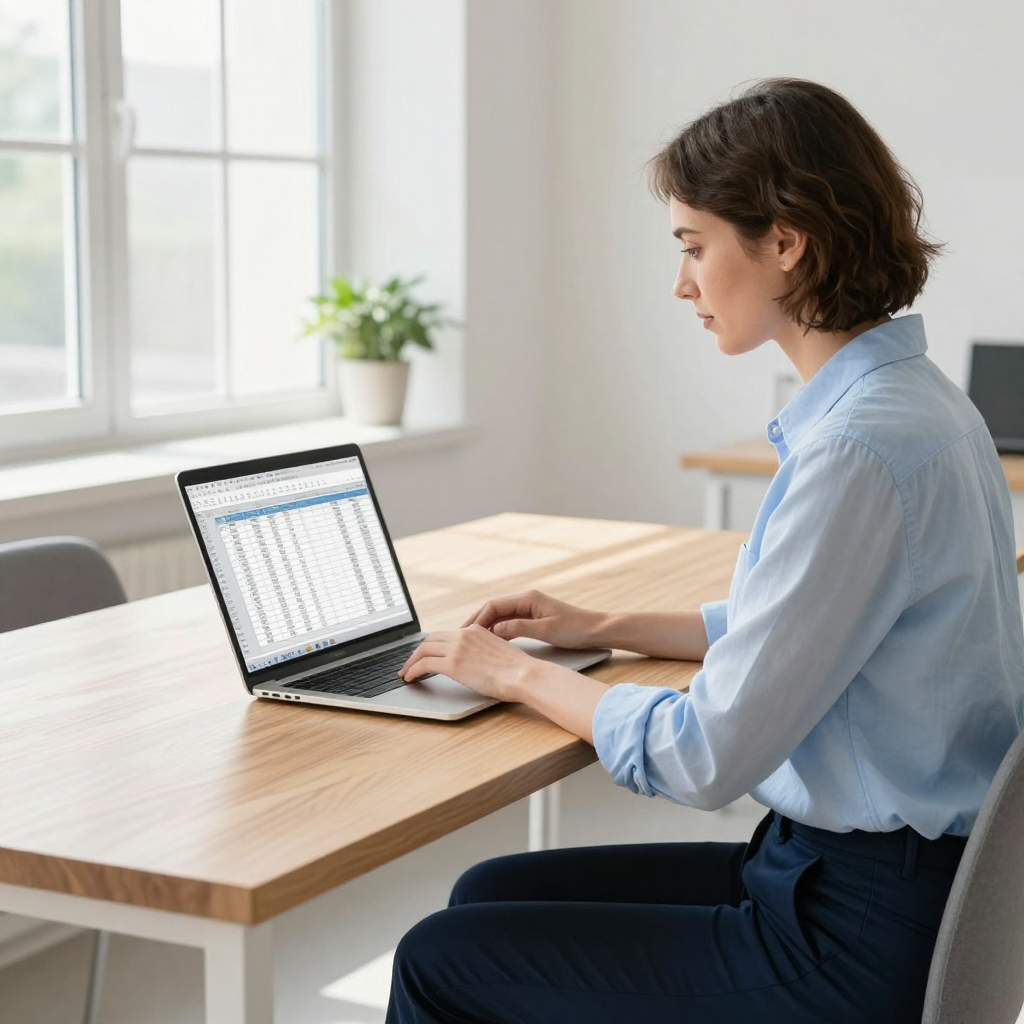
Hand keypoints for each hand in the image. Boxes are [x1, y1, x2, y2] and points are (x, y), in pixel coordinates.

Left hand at [399, 624, 538, 701]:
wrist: (523, 674)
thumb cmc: (517, 670)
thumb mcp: (498, 652)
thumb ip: (483, 652)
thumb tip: (474, 664)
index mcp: (476, 630)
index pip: (446, 635)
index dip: (432, 645)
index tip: (426, 655)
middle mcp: (464, 634)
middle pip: (430, 639)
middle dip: (417, 652)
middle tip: (410, 664)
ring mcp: (457, 648)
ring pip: (423, 649)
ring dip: (411, 662)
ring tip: (405, 673)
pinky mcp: (453, 663)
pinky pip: (424, 664)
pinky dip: (413, 670)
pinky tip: (410, 678)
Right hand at [461, 590, 602, 648]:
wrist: (595, 630)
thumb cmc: (574, 628)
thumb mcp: (546, 629)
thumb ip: (519, 628)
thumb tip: (495, 629)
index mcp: (528, 598)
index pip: (494, 605)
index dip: (478, 617)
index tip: (466, 631)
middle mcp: (526, 600)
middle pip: (494, 609)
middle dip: (477, 621)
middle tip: (460, 636)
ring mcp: (529, 609)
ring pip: (500, 616)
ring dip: (486, 627)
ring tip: (470, 641)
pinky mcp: (532, 618)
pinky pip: (509, 623)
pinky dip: (498, 631)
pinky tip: (490, 642)